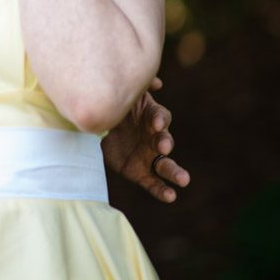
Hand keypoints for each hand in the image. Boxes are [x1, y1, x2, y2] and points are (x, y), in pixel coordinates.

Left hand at [101, 77, 191, 202]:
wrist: (94, 131)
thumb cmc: (113, 110)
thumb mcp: (123, 97)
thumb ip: (138, 89)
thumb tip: (157, 83)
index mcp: (150, 117)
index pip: (160, 117)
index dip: (159, 119)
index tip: (157, 123)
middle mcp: (154, 137)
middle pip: (166, 140)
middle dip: (165, 142)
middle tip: (163, 145)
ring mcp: (148, 156)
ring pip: (165, 165)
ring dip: (175, 171)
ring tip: (184, 179)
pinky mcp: (140, 172)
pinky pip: (153, 183)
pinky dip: (163, 190)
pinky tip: (171, 196)